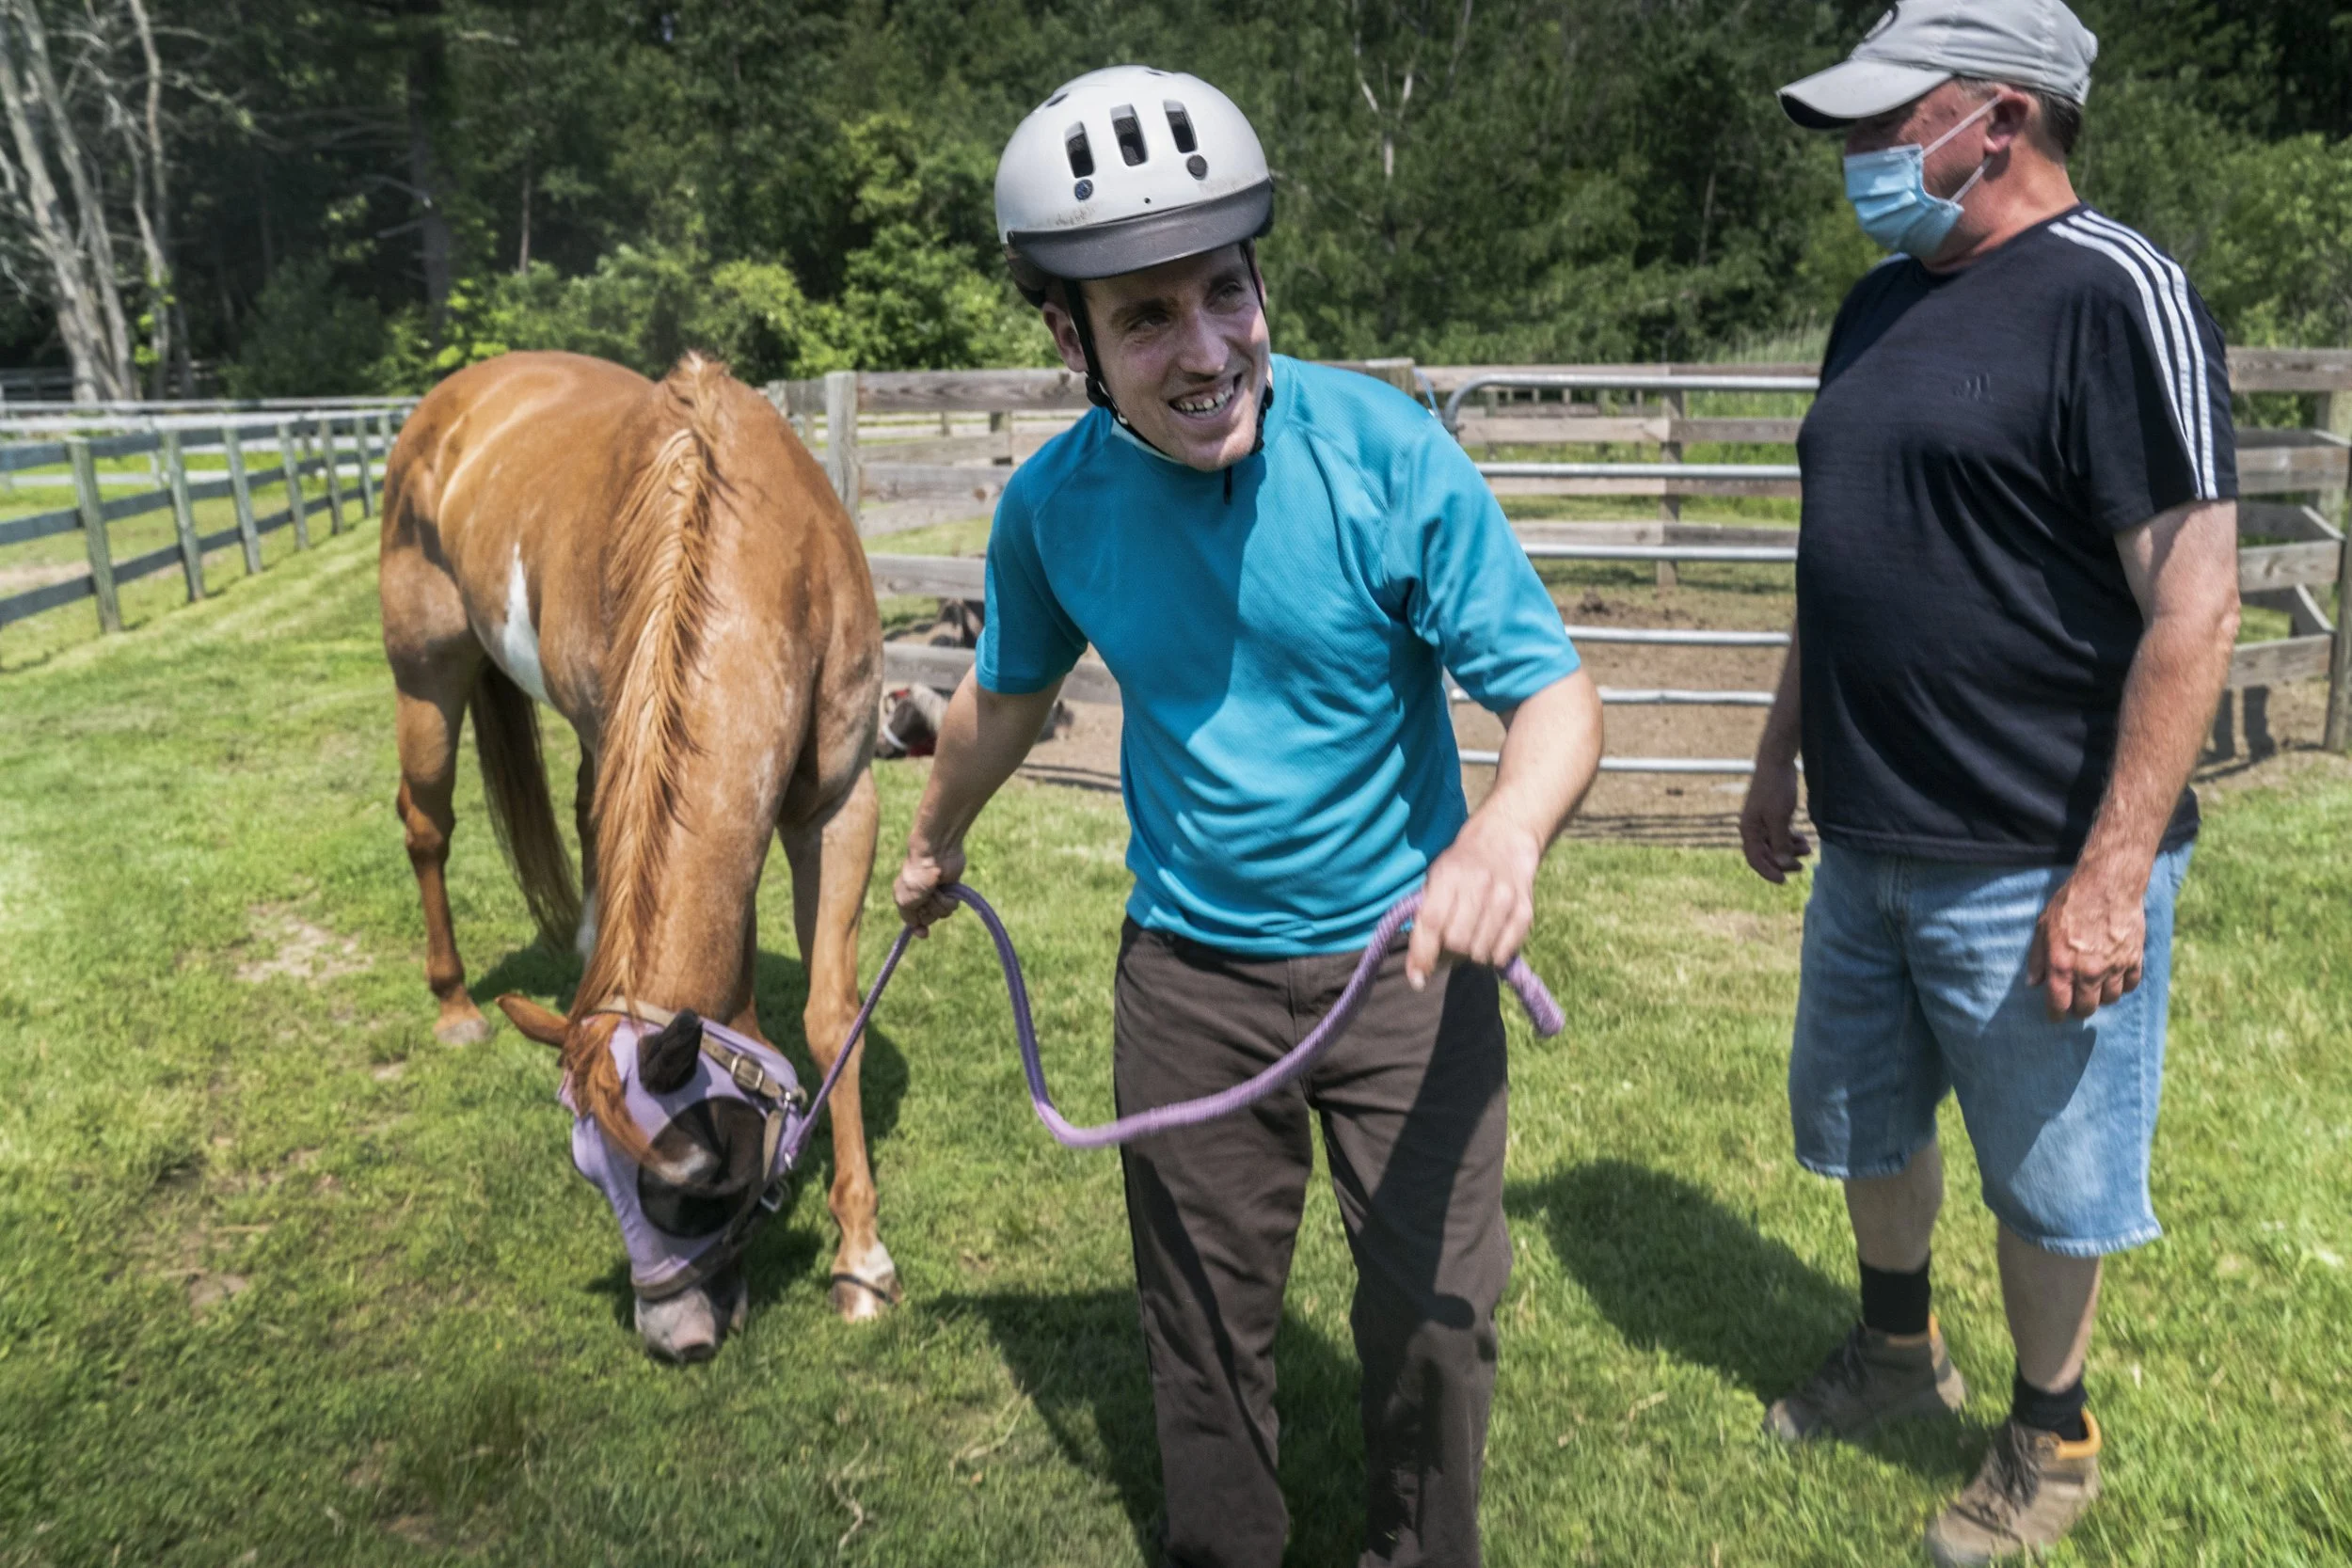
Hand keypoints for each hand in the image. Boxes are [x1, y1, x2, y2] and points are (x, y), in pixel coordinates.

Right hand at [892, 839, 966, 933]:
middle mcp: (921, 897)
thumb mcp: (904, 900)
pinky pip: (952, 905)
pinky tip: (945, 888)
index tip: (924, 934)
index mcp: (906, 898)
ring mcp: (937, 894)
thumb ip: (908, 917)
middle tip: (926, 896)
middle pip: (929, 919)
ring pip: (942, 914)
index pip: (913, 919)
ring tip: (936, 889)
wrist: (935, 855)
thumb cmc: (917, 877)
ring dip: (939, 903)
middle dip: (929, 910)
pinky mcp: (951, 889)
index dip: (918, 928)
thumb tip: (916, 925)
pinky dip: (949, 899)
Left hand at [1406, 815, 1542, 990]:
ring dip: (1471, 955)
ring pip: (1481, 952)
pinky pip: (1505, 952)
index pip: (1433, 922)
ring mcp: (1506, 897)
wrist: (1505, 838)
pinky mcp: (1526, 910)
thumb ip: (1424, 921)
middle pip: (1458, 942)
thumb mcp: (1435, 880)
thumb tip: (1418, 972)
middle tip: (1450, 946)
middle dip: (1449, 954)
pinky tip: (1489, 939)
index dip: (1423, 955)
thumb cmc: (1461, 865)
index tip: (1417, 979)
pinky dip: (1493, 955)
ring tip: (1470, 939)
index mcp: (1449, 875)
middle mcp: (1479, 884)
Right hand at [1739, 759, 1810, 884]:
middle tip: (1802, 866)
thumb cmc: (1775, 789)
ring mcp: (1763, 821)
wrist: (1777, 762)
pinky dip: (1791, 840)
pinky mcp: (1773, 814)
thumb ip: (1780, 842)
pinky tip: (1803, 840)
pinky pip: (1780, 834)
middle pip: (1766, 854)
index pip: (1755, 859)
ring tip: (1808, 850)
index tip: (1784, 880)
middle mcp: (1753, 828)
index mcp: (1749, 829)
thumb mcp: (1779, 818)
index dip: (1768, 871)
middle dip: (1783, 861)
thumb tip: (1783, 864)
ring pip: (1775, 844)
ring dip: (1790, 850)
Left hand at [2027, 858, 2146, 1018]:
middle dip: (2078, 1009)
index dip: (2056, 1015)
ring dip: (2101, 997)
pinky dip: (2123, 985)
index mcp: (2062, 965)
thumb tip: (2033, 983)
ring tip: (2094, 989)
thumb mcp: (2043, 927)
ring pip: (2110, 999)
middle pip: (2086, 1007)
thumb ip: (2037, 958)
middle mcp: (2089, 972)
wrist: (2108, 885)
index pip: (2059, 1004)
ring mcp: (2114, 967)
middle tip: (2075, 1004)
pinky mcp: (2134, 959)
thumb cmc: (2071, 903)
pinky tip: (2115, 978)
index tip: (2055, 1017)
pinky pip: (2130, 985)